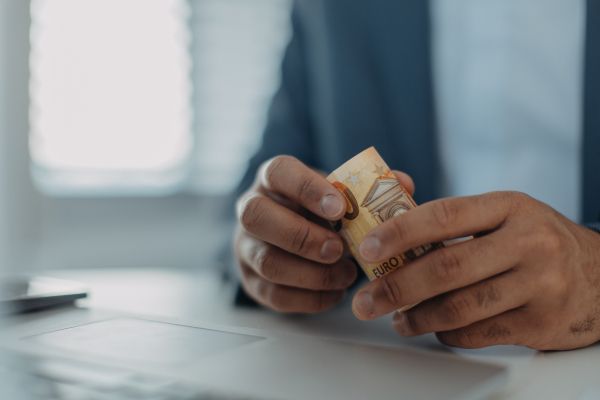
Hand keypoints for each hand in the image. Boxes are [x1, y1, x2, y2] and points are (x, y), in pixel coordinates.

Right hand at [234, 155, 414, 312]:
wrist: (294, 233)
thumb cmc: (319, 211)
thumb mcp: (337, 193)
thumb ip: (368, 188)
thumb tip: (404, 183)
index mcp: (272, 179)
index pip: (278, 172)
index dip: (307, 189)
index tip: (339, 208)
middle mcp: (250, 208)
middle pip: (257, 217)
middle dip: (302, 236)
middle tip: (339, 249)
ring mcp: (245, 247)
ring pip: (266, 262)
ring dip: (312, 273)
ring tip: (346, 275)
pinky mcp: (251, 281)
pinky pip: (273, 295)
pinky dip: (310, 298)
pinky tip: (335, 292)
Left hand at [352, 191, 599, 349]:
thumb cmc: (540, 242)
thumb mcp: (507, 217)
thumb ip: (457, 223)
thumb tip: (390, 234)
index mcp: (510, 207)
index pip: (444, 215)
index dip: (399, 232)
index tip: (367, 248)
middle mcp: (528, 243)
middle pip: (447, 267)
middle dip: (396, 286)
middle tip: (366, 300)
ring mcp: (538, 285)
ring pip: (460, 307)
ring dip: (417, 317)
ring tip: (396, 319)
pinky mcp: (541, 323)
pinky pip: (477, 333)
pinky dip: (447, 334)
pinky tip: (434, 328)